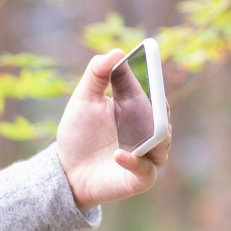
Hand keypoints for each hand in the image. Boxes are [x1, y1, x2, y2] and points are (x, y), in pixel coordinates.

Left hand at [55, 49, 173, 210]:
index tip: (150, 65)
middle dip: (159, 108)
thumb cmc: (79, 134)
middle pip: (163, 116)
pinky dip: (135, 162)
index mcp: (139, 108)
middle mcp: (149, 130)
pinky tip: (118, 155)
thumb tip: (116, 51)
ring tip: (138, 130)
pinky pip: (146, 170)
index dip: (155, 80)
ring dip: (153, 135)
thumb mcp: (84, 100)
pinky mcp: (140, 178)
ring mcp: (148, 154)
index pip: (155, 92)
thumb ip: (97, 74)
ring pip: (163, 142)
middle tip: (152, 99)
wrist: (67, 170)